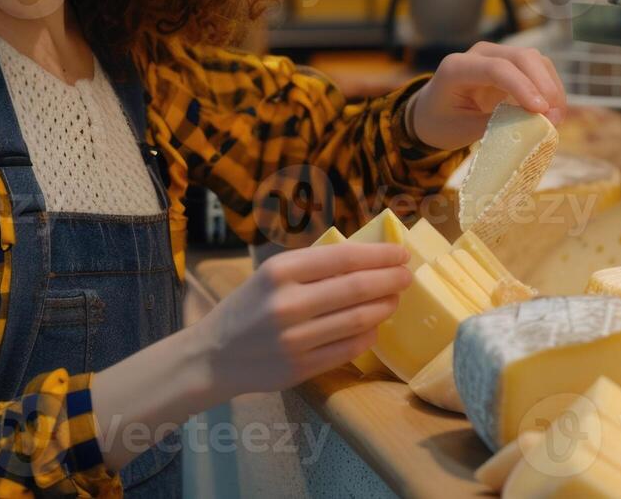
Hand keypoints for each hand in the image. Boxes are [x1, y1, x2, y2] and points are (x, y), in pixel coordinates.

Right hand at [192, 242, 412, 398]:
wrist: (214, 355)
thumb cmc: (248, 307)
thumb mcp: (270, 275)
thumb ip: (312, 267)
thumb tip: (368, 258)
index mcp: (280, 271)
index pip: (343, 257)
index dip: (379, 254)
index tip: (401, 253)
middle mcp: (287, 303)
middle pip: (357, 288)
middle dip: (390, 279)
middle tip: (407, 276)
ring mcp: (294, 339)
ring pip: (358, 319)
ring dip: (384, 307)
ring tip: (394, 299)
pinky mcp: (300, 368)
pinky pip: (349, 348)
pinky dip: (368, 335)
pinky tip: (374, 327)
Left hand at [408, 42, 567, 150]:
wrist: (432, 111)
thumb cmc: (442, 121)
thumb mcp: (461, 130)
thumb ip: (495, 126)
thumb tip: (533, 126)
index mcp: (457, 67)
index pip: (496, 68)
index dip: (522, 87)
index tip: (541, 110)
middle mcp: (479, 54)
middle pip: (521, 57)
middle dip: (543, 86)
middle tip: (554, 118)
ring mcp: (497, 55)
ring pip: (535, 60)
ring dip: (551, 88)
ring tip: (556, 118)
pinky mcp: (511, 64)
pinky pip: (538, 69)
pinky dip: (549, 89)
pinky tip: (553, 111)